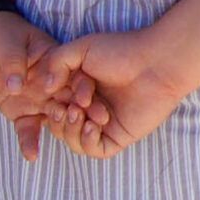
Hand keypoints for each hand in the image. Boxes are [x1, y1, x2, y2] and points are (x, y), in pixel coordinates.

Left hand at [0, 11, 75, 161]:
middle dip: (83, 113)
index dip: (83, 86)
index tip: (87, 99)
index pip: (74, 74)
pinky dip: (30, 142)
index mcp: (55, 63)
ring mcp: (39, 99)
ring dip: (64, 128)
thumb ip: (13, 63)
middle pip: (72, 99)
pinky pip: (29, 129)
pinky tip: (31, 155)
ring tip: (69, 141)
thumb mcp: (6, 44)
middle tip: (93, 126)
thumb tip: (16, 85)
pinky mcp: (23, 112)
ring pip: (57, 117)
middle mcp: (52, 84)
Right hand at [35, 29, 190, 159]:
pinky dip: (86, 141)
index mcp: (78, 90)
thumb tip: (44, 88)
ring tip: (82, 112)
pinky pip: (93, 150)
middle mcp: (89, 108)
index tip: (57, 96)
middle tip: (71, 107)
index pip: (53, 106)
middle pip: (60, 125)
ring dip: (71, 129)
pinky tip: (93, 125)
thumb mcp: (81, 49)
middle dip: (59, 119)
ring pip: (73, 140)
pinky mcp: (118, 136)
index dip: (50, 105)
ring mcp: (103, 124)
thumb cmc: (121, 52)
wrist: (155, 63)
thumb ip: (56, 63)